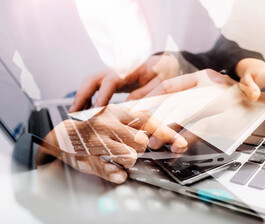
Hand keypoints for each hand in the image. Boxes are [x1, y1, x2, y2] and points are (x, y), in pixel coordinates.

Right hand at [39, 104, 187, 183]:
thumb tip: (160, 137)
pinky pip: (110, 168)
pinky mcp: (87, 154)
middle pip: (141, 140)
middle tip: (131, 148)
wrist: (61, 135)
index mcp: (118, 112)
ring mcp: (97, 138)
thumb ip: (136, 128)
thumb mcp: (115, 122)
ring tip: (118, 155)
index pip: (148, 120)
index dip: (167, 133)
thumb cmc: (94, 128)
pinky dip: (116, 173)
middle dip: (141, 149)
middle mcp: (108, 121)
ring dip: (128, 159)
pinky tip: (115, 171)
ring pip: (129, 155)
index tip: (181, 144)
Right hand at [69, 53, 179, 111]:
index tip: (95, 112)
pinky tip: (86, 111)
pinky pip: (96, 87)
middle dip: (81, 96)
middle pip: (92, 79)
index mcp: (129, 69)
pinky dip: (89, 98)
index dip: (101, 97)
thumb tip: (128, 107)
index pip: (110, 81)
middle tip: (74, 113)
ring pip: (91, 83)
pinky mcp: (112, 80)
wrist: (164, 62)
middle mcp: (117, 70)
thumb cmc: (164, 71)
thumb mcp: (161, 82)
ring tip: (75, 115)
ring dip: (82, 98)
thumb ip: (146, 93)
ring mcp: (113, 74)